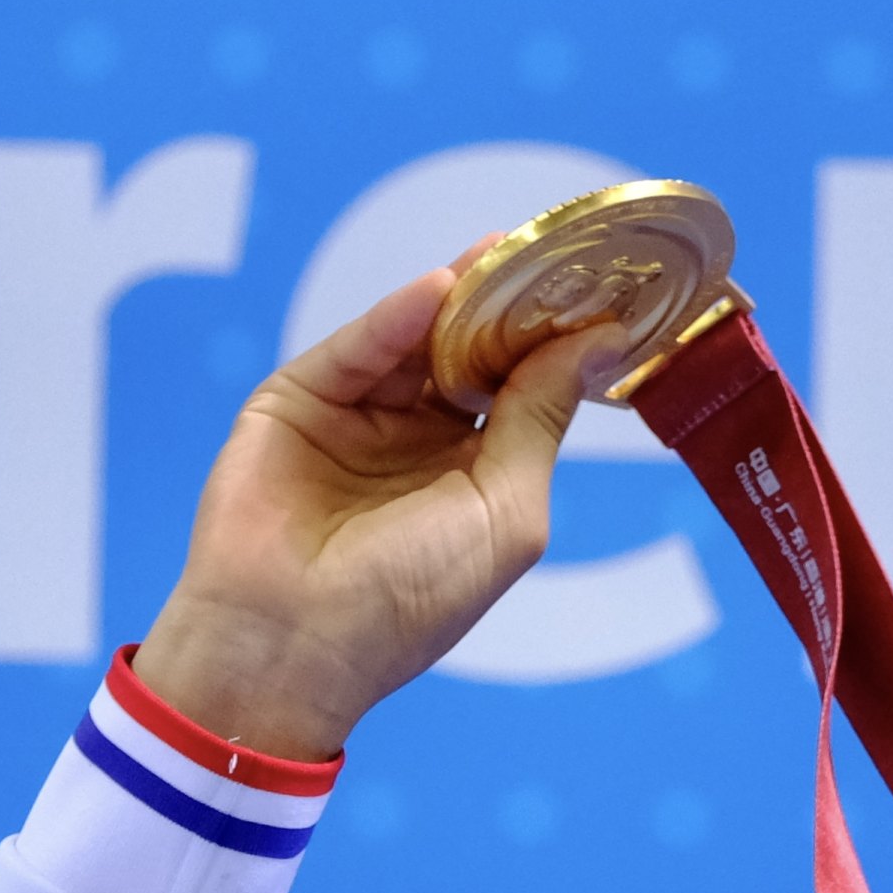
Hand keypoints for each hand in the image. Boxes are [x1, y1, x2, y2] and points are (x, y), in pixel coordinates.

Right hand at [130, 258, 639, 758]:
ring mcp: (356, 417)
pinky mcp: (298, 401)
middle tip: (552, 251)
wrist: (290, 641)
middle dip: (508, 304)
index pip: (520, 387)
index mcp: (474, 474)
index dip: (555, 341)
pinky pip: (355, 351)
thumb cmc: (412, 597)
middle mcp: (417, 439)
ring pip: (414, 340)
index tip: (602, 288)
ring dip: (459, 297)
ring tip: (503, 252)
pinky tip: (438, 291)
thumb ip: (542, 417)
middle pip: (468, 351)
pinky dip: (395, 320)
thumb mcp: (506, 509)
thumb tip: (597, 342)